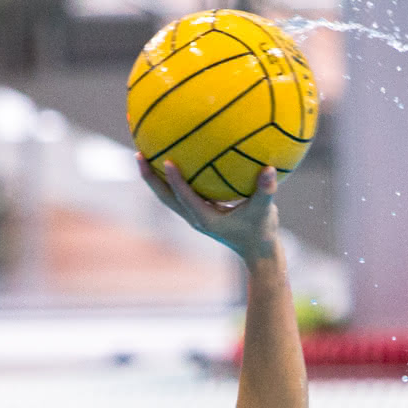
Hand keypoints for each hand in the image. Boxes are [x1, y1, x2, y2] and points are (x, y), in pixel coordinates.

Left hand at [139, 155, 279, 263]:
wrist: (258, 252)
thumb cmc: (261, 232)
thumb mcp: (265, 212)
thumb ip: (265, 191)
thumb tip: (269, 168)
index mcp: (206, 219)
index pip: (185, 198)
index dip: (175, 181)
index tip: (167, 161)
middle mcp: (195, 217)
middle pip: (165, 198)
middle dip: (151, 178)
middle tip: (138, 155)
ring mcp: (195, 216)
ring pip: (168, 197)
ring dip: (155, 179)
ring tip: (144, 155)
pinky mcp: (199, 213)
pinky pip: (180, 194)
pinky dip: (172, 179)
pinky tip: (174, 159)